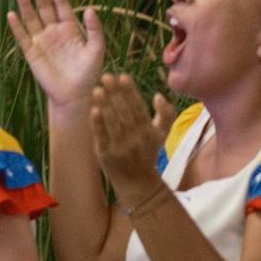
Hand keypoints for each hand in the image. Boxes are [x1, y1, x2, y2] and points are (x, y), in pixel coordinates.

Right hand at [6, 0, 104, 111]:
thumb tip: (90, 9)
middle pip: (45, 7)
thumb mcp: (97, 50)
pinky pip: (22, 36)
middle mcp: (54, 30)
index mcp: (70, 27)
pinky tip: (12, 14)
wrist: (75, 95)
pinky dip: (16, 26)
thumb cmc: (89, 73)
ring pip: (31, 18)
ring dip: (26, 5)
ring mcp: (41, 40)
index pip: (62, 3)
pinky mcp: (31, 52)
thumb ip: (95, 30)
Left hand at [92, 73, 172, 200]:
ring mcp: (120, 147)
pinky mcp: (106, 154)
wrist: (138, 184)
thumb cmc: (147, 153)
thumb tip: (159, 95)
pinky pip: (102, 136)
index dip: (130, 92)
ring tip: (98, 89)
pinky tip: (94, 109)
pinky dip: (99, 123)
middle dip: (115, 94)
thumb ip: (166, 115)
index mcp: (149, 131)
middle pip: (124, 112)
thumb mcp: (161, 135)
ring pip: (113, 122)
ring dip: (105, 104)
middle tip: (106, 76)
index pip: (139, 107)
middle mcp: (136, 138)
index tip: (123, 76)